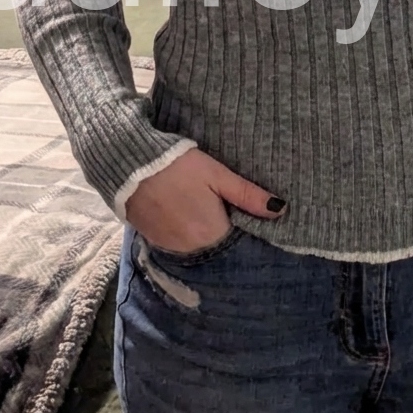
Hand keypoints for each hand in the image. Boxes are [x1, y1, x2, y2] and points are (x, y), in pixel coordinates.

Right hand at [124, 146, 287, 252]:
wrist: (131, 164)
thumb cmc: (179, 166)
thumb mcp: (218, 175)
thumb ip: (248, 195)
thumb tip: (280, 209)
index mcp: (211, 233)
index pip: (238, 242)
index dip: (243, 229)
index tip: (246, 215)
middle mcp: (191, 248)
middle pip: (217, 245)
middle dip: (224, 231)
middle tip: (225, 207)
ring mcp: (169, 247)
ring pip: (197, 246)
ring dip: (204, 233)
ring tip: (204, 208)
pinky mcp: (153, 240)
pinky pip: (178, 244)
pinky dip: (185, 233)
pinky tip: (185, 213)